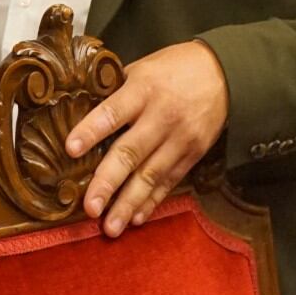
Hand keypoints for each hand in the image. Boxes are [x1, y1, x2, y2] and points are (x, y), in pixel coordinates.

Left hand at [65, 40, 227, 237]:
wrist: (224, 73)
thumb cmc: (175, 68)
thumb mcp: (143, 68)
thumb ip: (117, 91)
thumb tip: (81, 113)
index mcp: (142, 89)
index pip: (113, 112)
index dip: (91, 130)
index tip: (71, 149)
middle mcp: (161, 116)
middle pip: (130, 152)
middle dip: (108, 182)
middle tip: (90, 207)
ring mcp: (179, 137)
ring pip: (150, 175)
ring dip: (128, 203)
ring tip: (111, 226)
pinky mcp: (193, 153)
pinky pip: (170, 181)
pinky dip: (152, 201)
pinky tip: (136, 217)